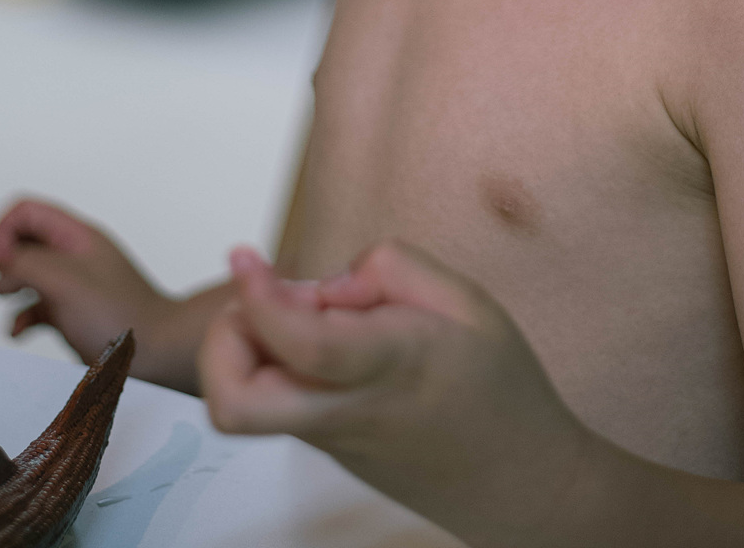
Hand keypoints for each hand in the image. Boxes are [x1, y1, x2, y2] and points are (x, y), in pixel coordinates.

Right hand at [0, 198, 180, 378]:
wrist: (155, 351)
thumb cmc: (118, 314)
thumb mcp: (65, 280)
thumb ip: (27, 261)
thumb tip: (1, 257)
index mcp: (75, 235)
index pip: (25, 210)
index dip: (2, 231)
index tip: (1, 263)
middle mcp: (73, 254)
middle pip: (23, 239)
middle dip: (3, 259)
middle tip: (7, 282)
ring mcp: (72, 283)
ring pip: (27, 273)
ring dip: (9, 286)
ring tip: (10, 299)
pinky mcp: (71, 312)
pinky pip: (36, 306)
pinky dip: (21, 316)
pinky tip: (19, 331)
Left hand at [200, 240, 591, 547]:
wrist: (522, 488)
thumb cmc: (501, 388)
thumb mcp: (467, 301)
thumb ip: (393, 269)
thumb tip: (328, 283)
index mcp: (392, 366)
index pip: (303, 343)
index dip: (259, 297)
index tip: (243, 255)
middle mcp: (348, 412)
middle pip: (236, 404)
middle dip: (221, 342)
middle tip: (255, 298)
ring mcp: (331, 443)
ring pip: (247, 405)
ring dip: (245, 347)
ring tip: (300, 312)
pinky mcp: (328, 452)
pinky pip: (276, 406)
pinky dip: (274, 364)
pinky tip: (325, 339)